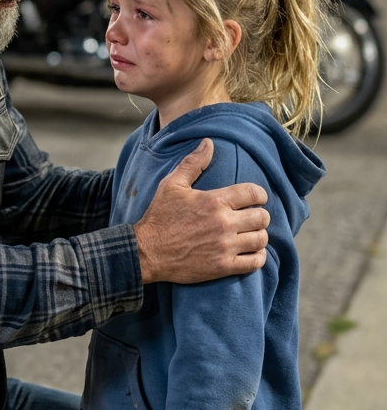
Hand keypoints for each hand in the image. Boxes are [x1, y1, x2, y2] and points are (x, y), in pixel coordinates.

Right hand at [134, 138, 269, 285]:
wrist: (147, 251)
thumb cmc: (159, 217)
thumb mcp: (172, 185)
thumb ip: (193, 163)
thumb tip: (208, 143)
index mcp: (215, 201)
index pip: (254, 193)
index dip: (260, 195)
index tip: (257, 199)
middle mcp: (224, 223)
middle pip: (262, 217)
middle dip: (260, 216)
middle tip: (252, 218)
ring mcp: (225, 246)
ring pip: (261, 239)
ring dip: (259, 236)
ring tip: (250, 235)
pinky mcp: (223, 266)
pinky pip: (255, 262)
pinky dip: (258, 256)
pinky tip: (251, 252)